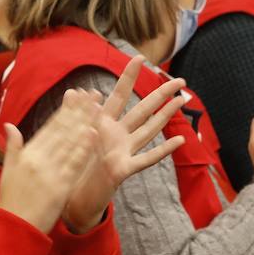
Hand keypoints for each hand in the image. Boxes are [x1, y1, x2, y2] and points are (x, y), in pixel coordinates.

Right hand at [0, 90, 98, 232]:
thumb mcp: (8, 169)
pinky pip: (74, 164)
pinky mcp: (60, 186)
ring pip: (70, 142)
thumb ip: (12, 146)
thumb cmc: (11, 200)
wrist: (14, 227)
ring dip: (85, 122)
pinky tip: (94, 133)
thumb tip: (9, 124)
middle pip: (62, 130)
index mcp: (27, 154)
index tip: (76, 96)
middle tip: (93, 93)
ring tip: (98, 106)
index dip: (64, 110)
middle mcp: (38, 159)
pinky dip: (84, 148)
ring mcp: (50, 172)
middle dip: (79, 110)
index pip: (49, 127)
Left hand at [60, 58, 187, 233]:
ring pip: (149, 130)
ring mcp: (123, 151)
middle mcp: (117, 136)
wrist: (70, 197)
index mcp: (103, 125)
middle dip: (161, 94)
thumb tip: (73, 90)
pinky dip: (163, 150)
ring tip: (183, 101)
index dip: (128, 77)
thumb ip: (74, 115)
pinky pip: (146, 159)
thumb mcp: (70, 138)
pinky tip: (180, 140)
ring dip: (166, 116)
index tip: (139, 57)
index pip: (119, 95)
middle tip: (180, 80)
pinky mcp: (123, 169)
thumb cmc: (73, 166)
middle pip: (143, 110)